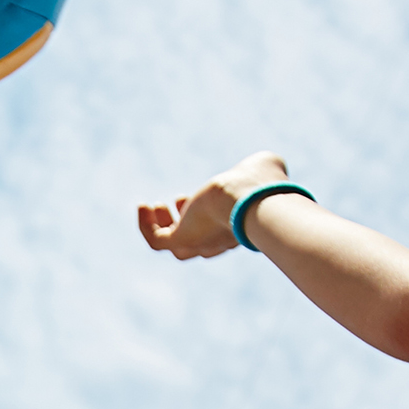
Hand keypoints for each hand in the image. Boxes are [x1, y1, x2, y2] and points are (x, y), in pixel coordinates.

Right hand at [134, 150, 291, 260]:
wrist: (249, 198)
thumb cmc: (260, 183)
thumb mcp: (263, 168)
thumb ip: (262, 167)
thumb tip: (265, 163)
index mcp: (238, 227)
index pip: (217, 229)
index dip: (203, 214)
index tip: (197, 195)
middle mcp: (219, 240)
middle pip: (196, 242)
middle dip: (182, 222)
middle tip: (179, 199)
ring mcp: (200, 242)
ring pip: (174, 246)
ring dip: (162, 227)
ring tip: (154, 206)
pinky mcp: (182, 240)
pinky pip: (157, 241)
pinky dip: (146, 225)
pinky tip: (143, 205)